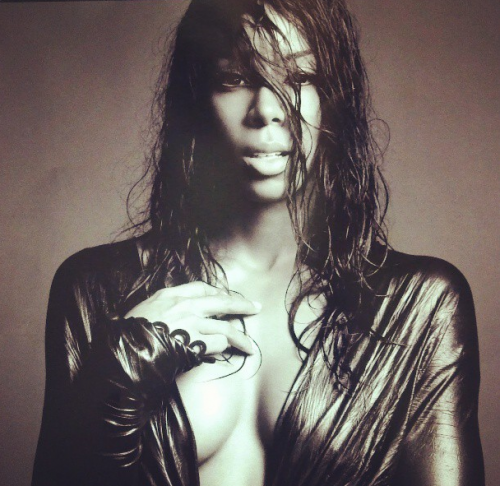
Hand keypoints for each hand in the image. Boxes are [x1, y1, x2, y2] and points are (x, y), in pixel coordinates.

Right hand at [124, 281, 260, 355]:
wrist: (123, 351)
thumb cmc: (129, 334)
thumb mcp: (143, 310)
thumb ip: (163, 308)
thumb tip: (176, 315)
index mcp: (170, 295)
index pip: (200, 288)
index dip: (217, 292)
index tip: (225, 296)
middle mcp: (184, 306)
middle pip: (221, 301)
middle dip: (241, 304)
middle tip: (255, 308)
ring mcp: (192, 323)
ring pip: (225, 326)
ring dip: (240, 337)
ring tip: (249, 346)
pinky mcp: (196, 342)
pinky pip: (218, 343)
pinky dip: (224, 349)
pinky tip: (229, 353)